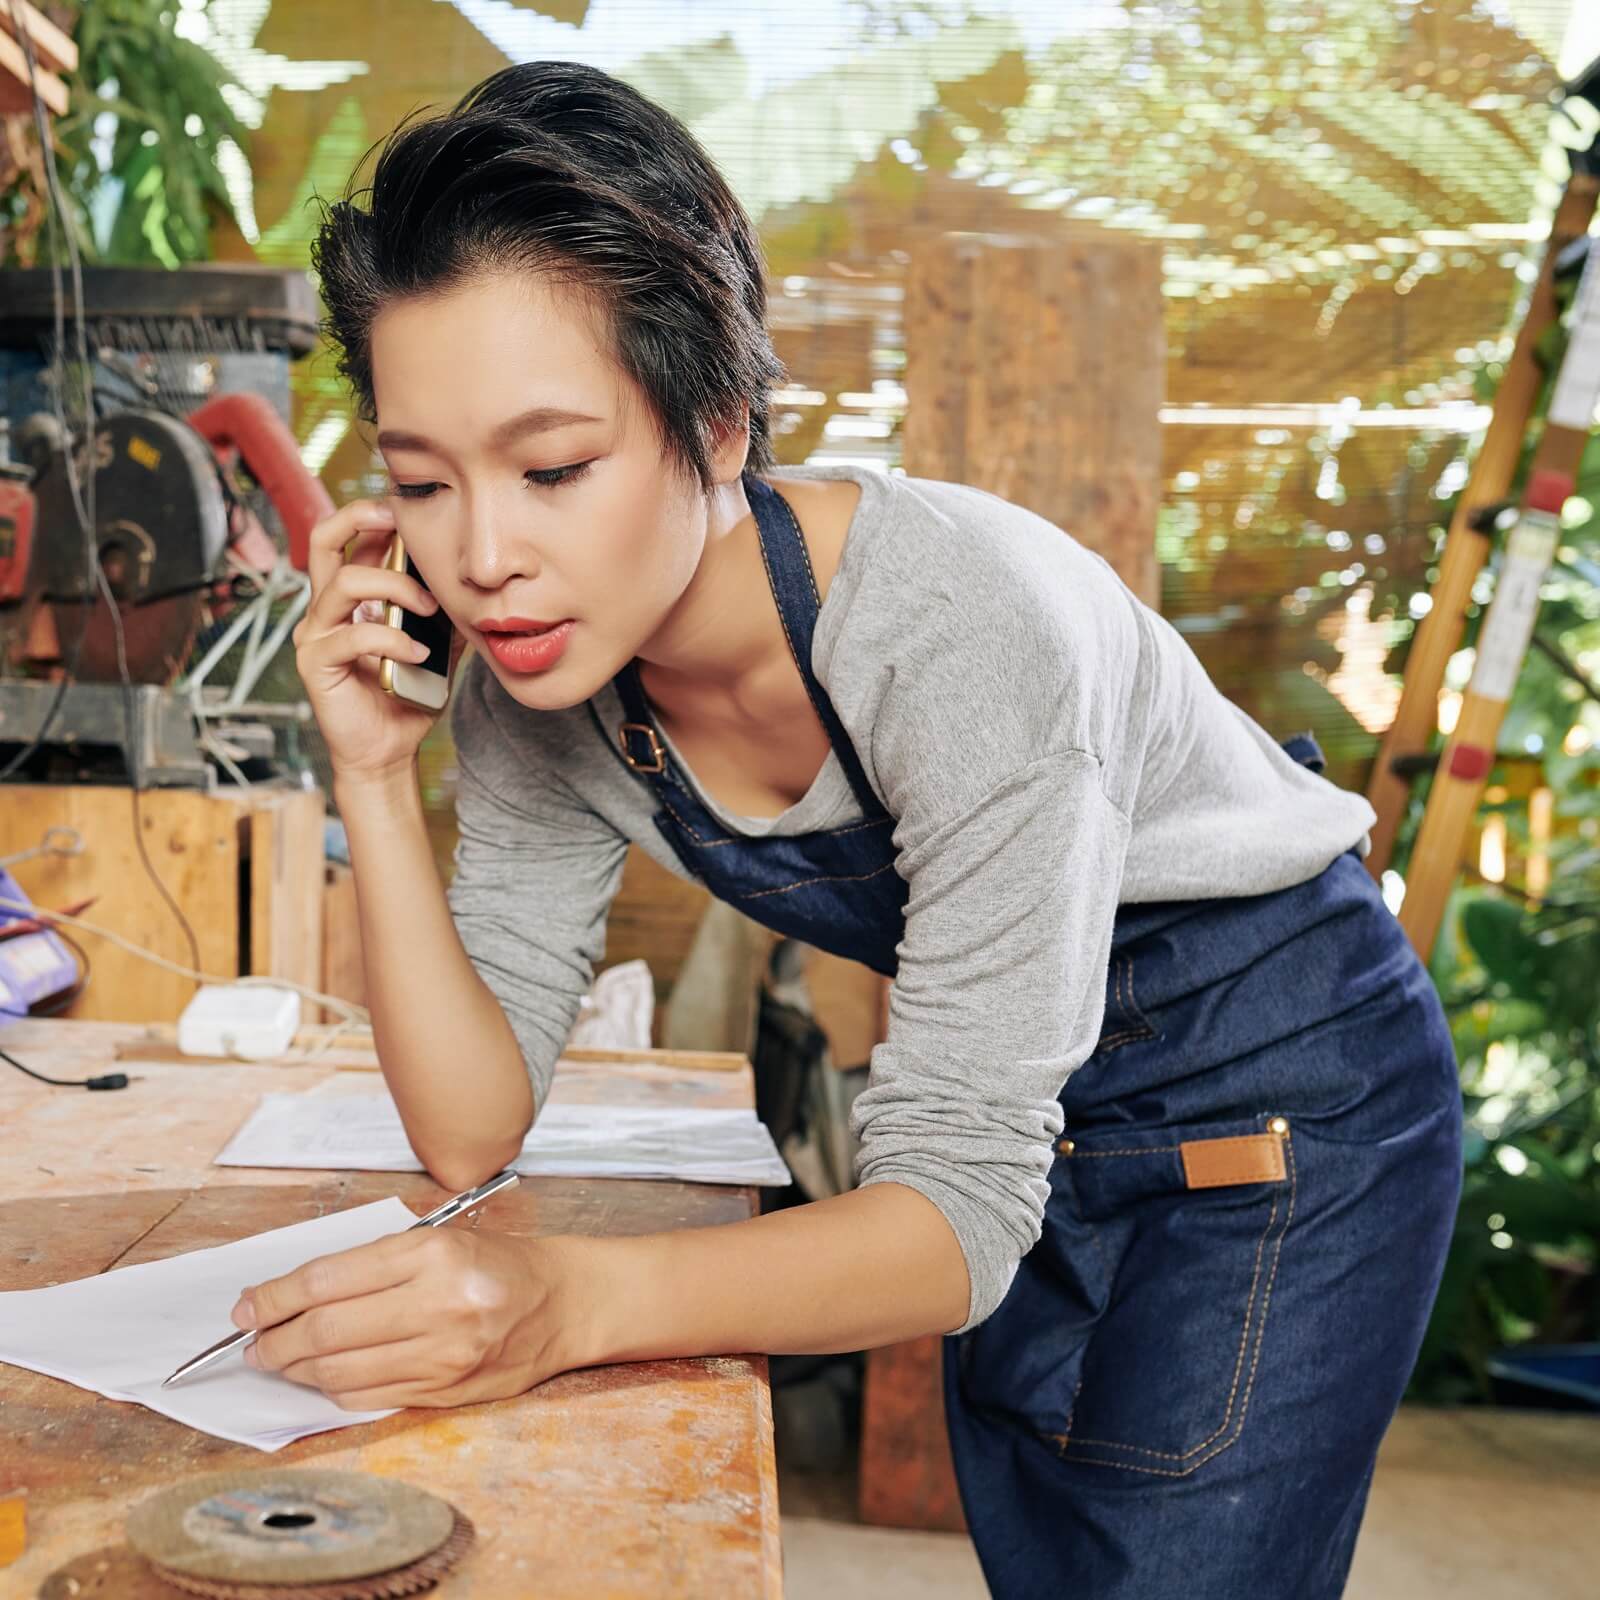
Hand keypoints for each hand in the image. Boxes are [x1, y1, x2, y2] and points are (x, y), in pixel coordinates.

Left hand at [233, 1228, 578, 1410]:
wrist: (562, 1302)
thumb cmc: (496, 1263)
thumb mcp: (439, 1239)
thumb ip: (371, 1266)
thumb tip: (292, 1297)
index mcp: (431, 1252)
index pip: (328, 1279)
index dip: (274, 1297)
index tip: (246, 1308)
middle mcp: (438, 1302)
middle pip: (326, 1329)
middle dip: (275, 1340)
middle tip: (253, 1343)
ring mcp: (444, 1352)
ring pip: (341, 1371)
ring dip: (297, 1371)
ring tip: (280, 1361)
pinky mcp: (447, 1389)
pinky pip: (369, 1396)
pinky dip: (333, 1391)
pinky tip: (322, 1379)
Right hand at [292, 499, 453, 784]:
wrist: (388, 749)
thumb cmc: (407, 695)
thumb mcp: (436, 644)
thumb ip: (444, 612)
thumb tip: (475, 582)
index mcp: (349, 597)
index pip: (350, 538)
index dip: (376, 515)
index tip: (413, 511)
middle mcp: (325, 608)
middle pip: (322, 539)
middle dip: (360, 517)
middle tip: (399, 519)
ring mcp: (315, 634)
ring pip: (345, 582)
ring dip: (395, 586)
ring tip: (430, 608)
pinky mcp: (315, 663)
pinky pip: (353, 635)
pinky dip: (392, 640)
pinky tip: (418, 654)